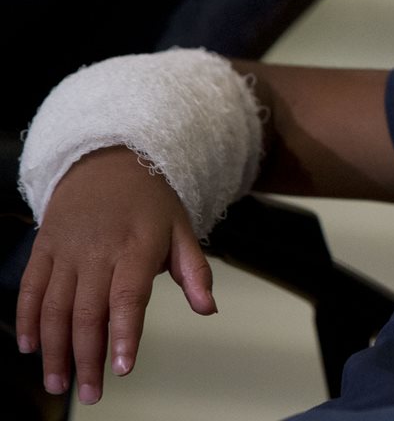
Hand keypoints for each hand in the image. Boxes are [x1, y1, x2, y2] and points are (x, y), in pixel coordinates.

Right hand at [16, 146, 216, 404]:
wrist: (108, 160)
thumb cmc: (150, 200)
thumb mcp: (182, 229)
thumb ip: (195, 271)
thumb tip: (208, 308)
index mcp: (135, 247)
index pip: (128, 298)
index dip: (124, 334)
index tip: (124, 367)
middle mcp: (97, 251)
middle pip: (87, 312)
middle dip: (87, 358)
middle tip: (92, 393)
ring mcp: (66, 250)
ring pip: (54, 306)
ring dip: (54, 349)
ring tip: (59, 383)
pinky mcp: (44, 248)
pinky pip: (30, 287)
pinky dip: (26, 319)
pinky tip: (30, 347)